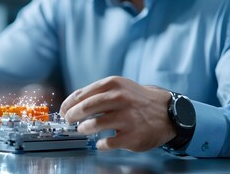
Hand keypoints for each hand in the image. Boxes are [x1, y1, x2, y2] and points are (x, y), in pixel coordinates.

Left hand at [59, 76, 175, 151]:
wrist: (166, 112)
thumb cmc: (136, 99)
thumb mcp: (119, 87)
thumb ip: (96, 92)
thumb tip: (70, 102)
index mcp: (113, 84)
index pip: (82, 94)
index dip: (68, 104)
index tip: (63, 110)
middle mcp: (120, 99)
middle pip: (86, 108)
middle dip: (72, 115)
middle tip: (68, 120)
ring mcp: (127, 118)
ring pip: (95, 124)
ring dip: (84, 128)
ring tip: (83, 129)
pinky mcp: (132, 136)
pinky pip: (108, 142)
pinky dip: (100, 144)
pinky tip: (100, 143)